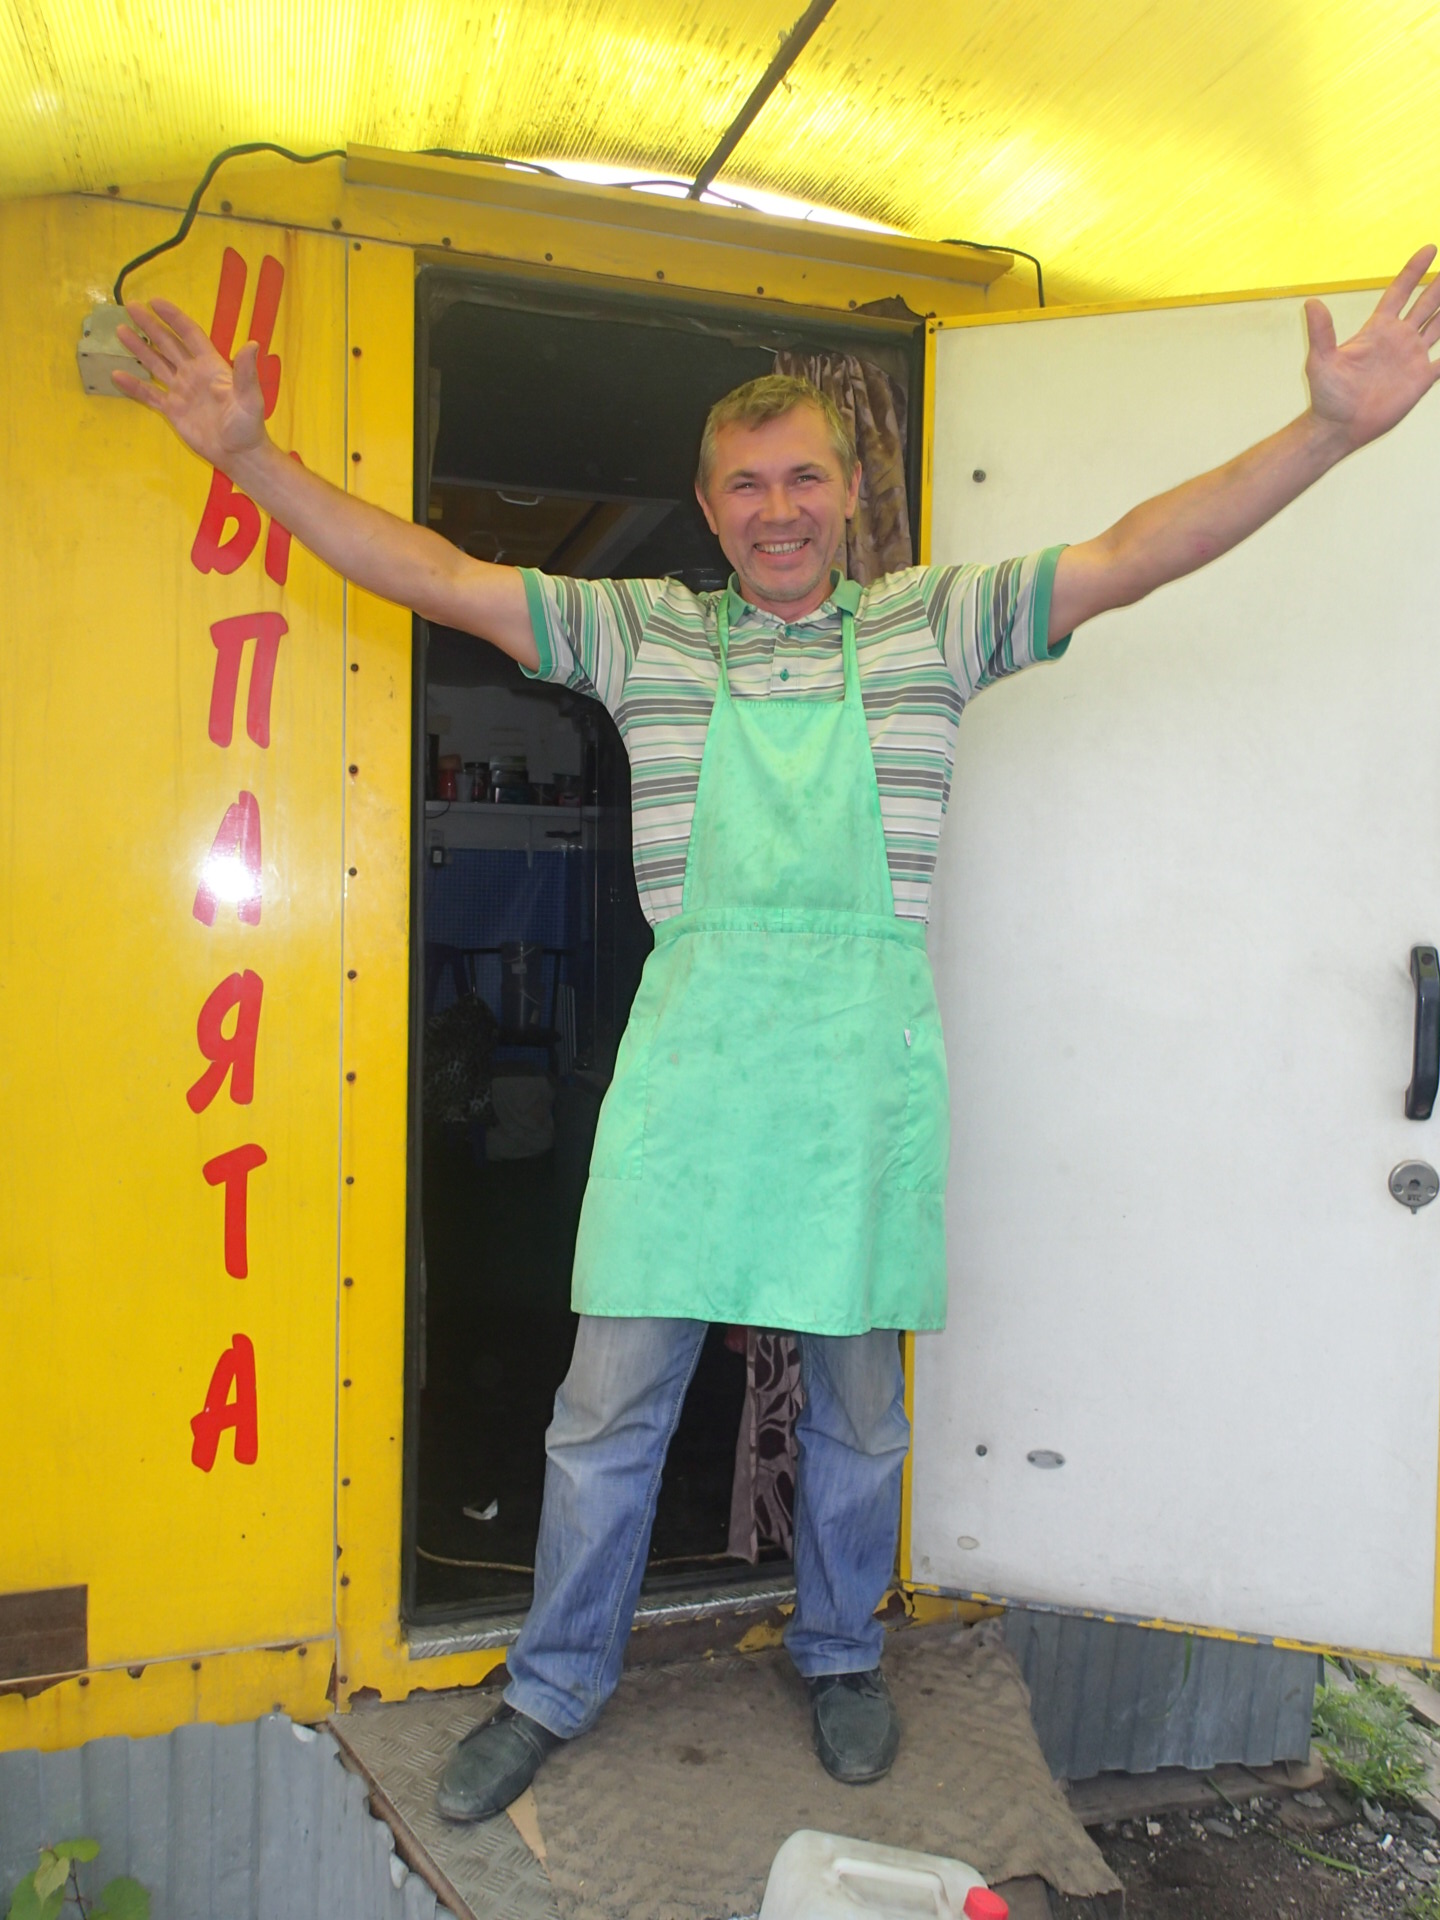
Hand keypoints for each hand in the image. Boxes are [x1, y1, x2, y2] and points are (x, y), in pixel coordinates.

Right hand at [114, 298, 267, 469]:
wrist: (238, 454)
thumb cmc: (247, 425)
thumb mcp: (249, 397)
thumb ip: (246, 372)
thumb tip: (252, 344)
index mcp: (210, 365)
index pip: (189, 334)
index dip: (174, 318)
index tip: (155, 302)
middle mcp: (193, 373)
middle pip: (168, 344)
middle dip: (150, 326)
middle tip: (131, 307)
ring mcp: (181, 391)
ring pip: (156, 364)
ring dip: (139, 348)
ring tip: (121, 331)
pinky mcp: (173, 410)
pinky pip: (149, 395)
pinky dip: (134, 386)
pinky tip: (116, 375)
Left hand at [1305, 246, 1439, 451]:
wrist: (1339, 427)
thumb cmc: (1327, 395)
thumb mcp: (1321, 360)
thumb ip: (1321, 332)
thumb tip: (1311, 303)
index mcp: (1378, 329)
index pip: (1400, 291)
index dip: (1414, 271)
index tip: (1430, 249)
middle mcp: (1398, 338)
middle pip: (1426, 303)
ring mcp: (1411, 357)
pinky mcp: (1421, 378)